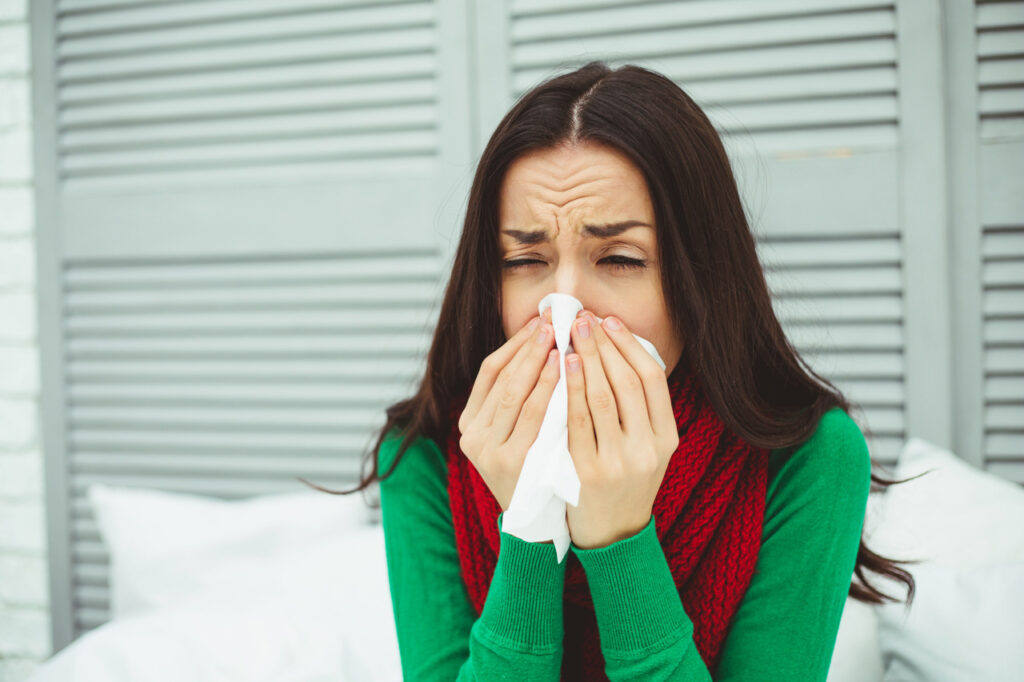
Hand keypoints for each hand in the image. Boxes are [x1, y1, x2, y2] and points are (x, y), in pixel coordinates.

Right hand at [457, 310, 559, 511]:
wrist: (539, 526)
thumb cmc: (536, 470)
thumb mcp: (517, 434)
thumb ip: (522, 398)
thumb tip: (544, 341)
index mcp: (470, 424)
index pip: (490, 371)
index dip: (515, 342)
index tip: (540, 320)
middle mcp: (473, 436)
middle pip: (502, 377)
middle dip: (529, 344)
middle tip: (554, 318)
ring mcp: (489, 451)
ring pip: (515, 392)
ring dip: (538, 360)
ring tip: (559, 336)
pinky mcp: (511, 463)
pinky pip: (532, 416)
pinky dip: (548, 387)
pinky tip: (564, 368)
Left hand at [563, 311, 679, 548]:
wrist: (612, 534)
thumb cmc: (626, 480)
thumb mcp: (649, 447)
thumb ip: (642, 408)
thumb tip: (623, 348)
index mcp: (667, 437)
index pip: (653, 378)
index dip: (630, 345)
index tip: (610, 321)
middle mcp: (648, 448)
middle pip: (627, 382)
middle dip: (604, 344)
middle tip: (583, 318)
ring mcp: (619, 461)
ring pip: (602, 397)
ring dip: (587, 359)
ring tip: (571, 334)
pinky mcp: (588, 472)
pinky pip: (577, 421)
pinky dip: (571, 389)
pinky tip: (563, 366)